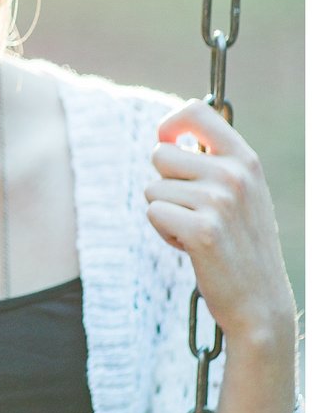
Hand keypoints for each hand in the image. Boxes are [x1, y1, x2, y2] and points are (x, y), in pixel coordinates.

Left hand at [144, 99, 294, 343]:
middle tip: (192, 211)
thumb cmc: (241, 243)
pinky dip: (164, 233)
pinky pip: (153, 214)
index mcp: (245, 159)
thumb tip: (167, 136)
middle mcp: (234, 174)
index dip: (169, 124)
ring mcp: (220, 201)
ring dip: (165, 213)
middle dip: (164, 184)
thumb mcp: (240, 192)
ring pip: (153, 189)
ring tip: (196, 231)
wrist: (260, 300)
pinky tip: (191, 247)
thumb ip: (213, 161)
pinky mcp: (203, 231)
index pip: (197, 112)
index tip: (167, 142)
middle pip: (160, 155)